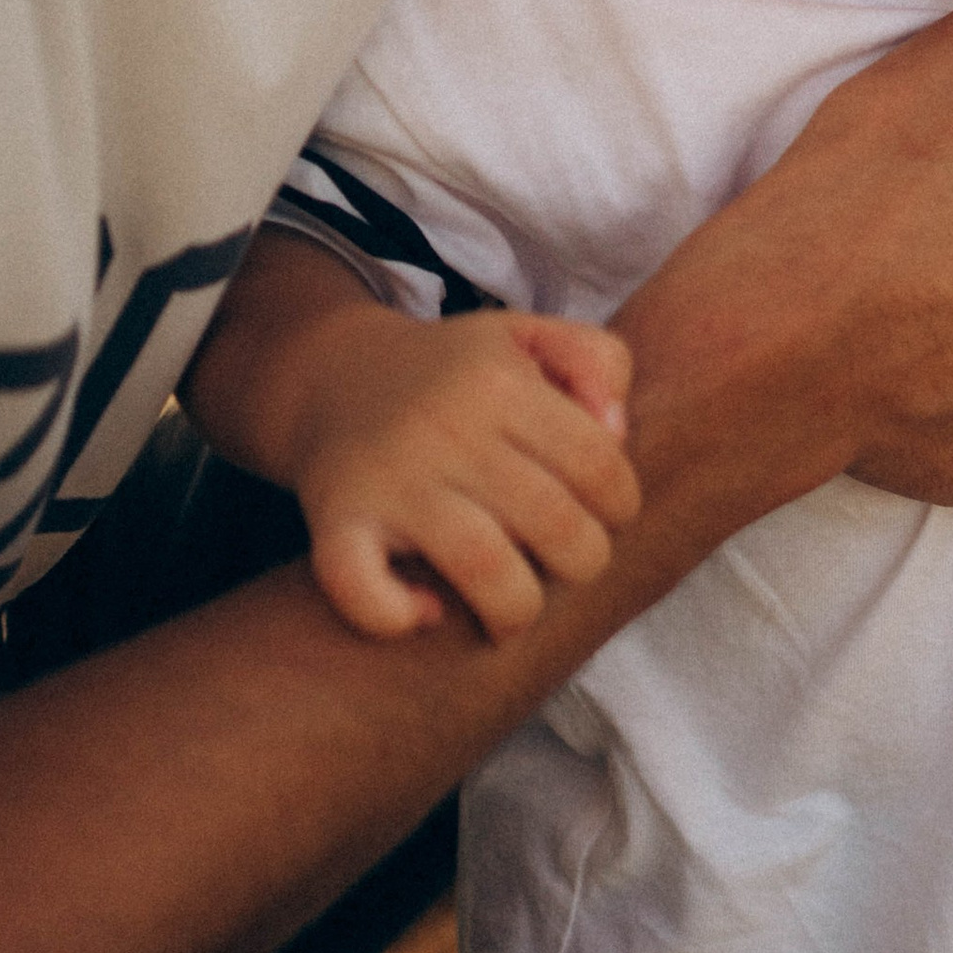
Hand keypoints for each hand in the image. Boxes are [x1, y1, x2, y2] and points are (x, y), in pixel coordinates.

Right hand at [290, 310, 639, 641]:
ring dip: (516, 610)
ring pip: (484, 567)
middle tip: (561, 560)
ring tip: (511, 607)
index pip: (599, 466)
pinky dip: (396, 615)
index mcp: (499, 384)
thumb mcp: (530, 337)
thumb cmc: (455, 374)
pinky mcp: (336, 523)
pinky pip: (361, 589)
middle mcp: (446, 429)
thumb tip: (615, 432)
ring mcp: (390, 480)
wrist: (333, 377)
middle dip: (582, 562)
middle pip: (557, 525)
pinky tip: (425, 610)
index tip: (599, 514)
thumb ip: (600, 360)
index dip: (620, 506)